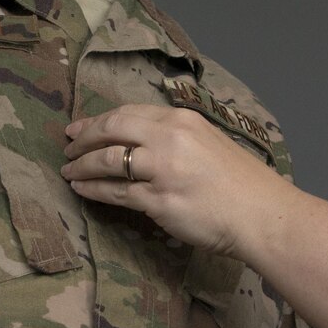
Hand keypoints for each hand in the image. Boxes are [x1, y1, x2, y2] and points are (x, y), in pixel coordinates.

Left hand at [62, 104, 291, 256]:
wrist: (261, 214)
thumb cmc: (242, 184)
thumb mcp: (209, 144)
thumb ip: (176, 138)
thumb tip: (141, 142)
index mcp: (182, 120)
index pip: (129, 113)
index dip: (98, 120)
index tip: (79, 128)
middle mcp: (169, 138)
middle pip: (112, 129)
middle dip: (83, 138)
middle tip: (66, 147)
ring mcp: (162, 169)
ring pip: (107, 161)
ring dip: (82, 166)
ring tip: (68, 172)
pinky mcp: (158, 200)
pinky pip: (115, 192)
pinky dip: (93, 190)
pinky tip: (82, 190)